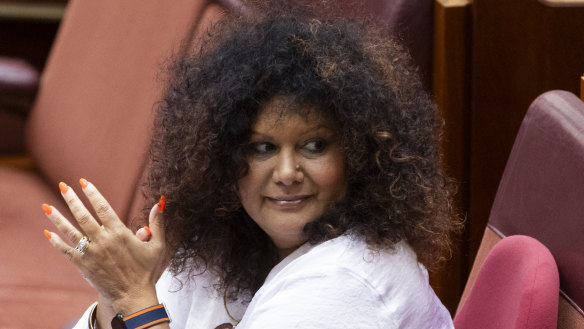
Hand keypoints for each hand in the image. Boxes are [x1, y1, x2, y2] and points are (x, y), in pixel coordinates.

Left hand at [42, 179, 166, 314]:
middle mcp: (103, 241)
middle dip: (72, 199)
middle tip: (63, 186)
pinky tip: (47, 233)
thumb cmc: (147, 271)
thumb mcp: (158, 246)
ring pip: (70, 232)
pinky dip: (56, 242)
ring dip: (57, 218)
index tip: (83, 182)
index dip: (92, 193)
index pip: (103, 208)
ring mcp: (91, 254)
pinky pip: (66, 251)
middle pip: (83, 216)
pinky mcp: (83, 266)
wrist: (133, 297)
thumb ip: (157, 223)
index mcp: (120, 233)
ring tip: (46, 205)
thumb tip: (160, 202)